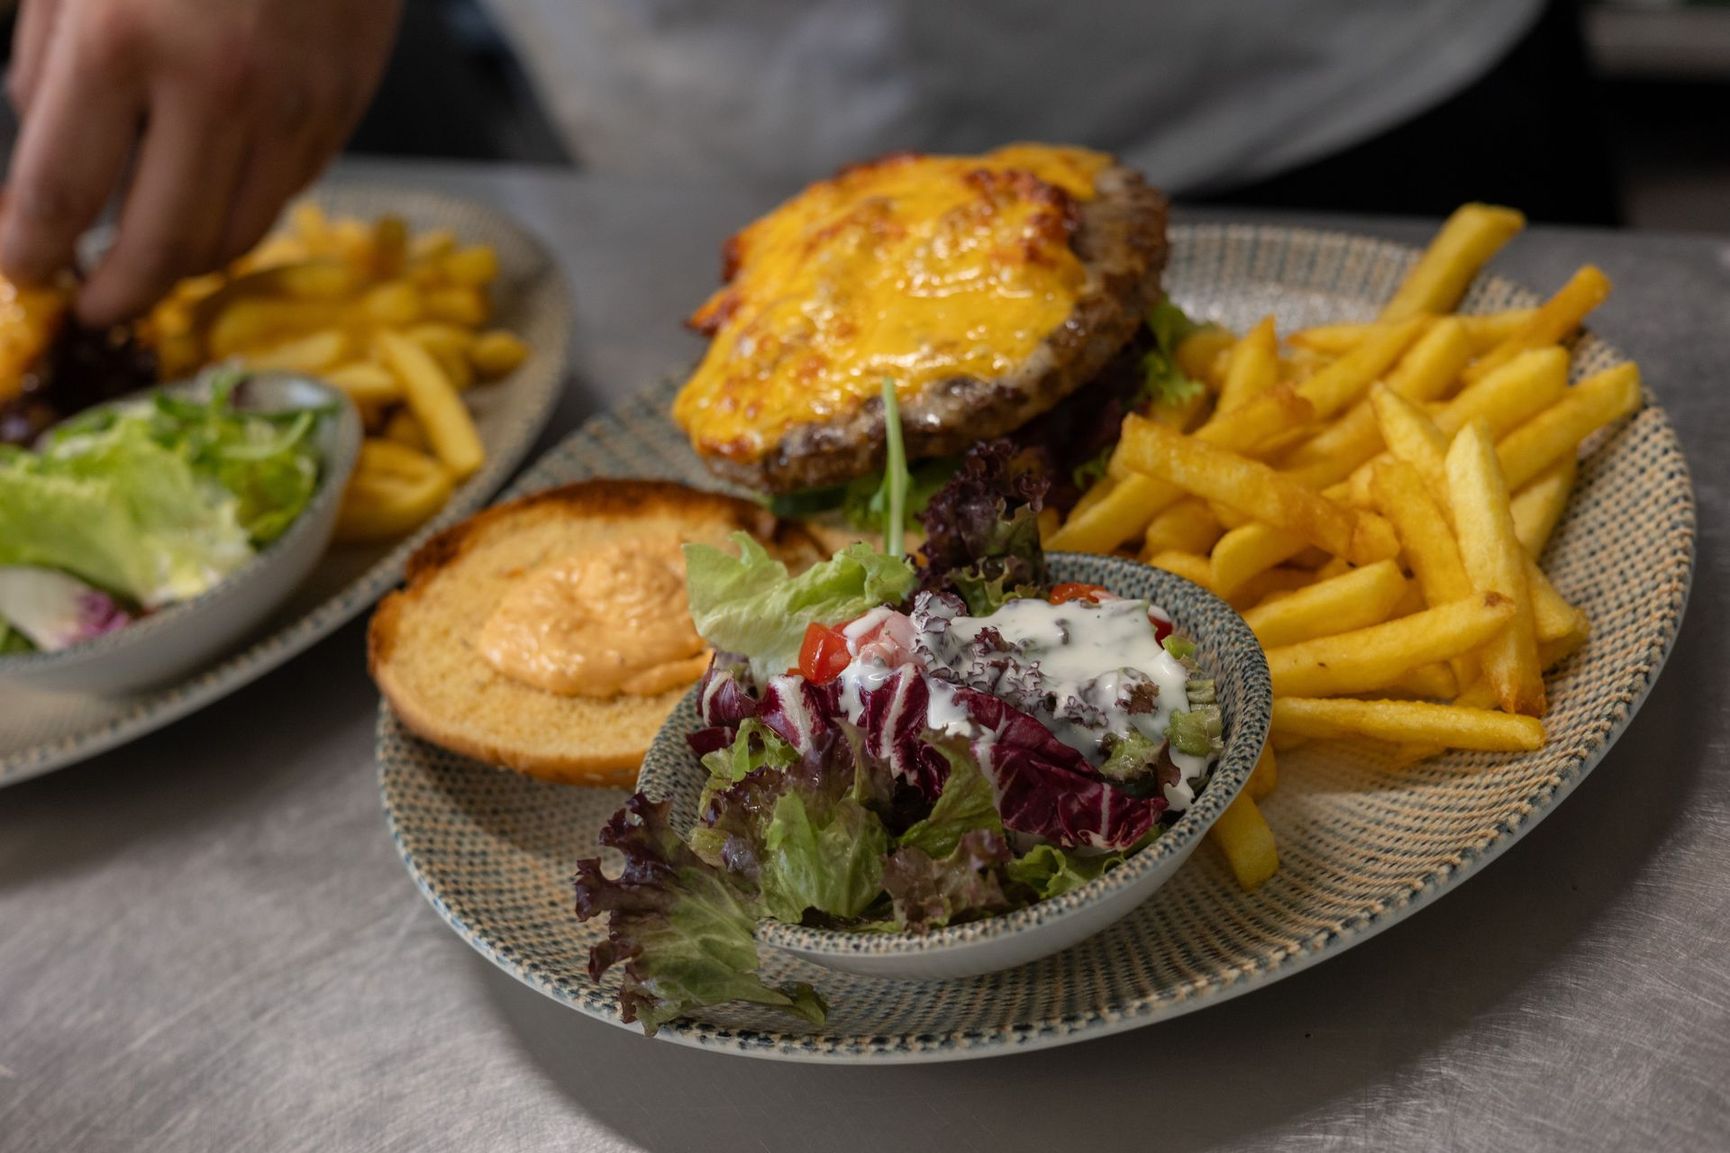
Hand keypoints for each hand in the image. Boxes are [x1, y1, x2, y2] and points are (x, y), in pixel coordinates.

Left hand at [2, 0, 401, 325]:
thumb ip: (47, 61)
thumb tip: (49, 157)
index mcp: (122, 41)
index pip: (61, 192)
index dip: (33, 251)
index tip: (23, 273)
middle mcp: (215, 89)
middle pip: (162, 245)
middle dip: (117, 294)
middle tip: (92, 306)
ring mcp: (292, 105)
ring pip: (235, 236)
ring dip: (184, 265)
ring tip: (150, 262)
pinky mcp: (343, 106)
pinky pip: (285, 193)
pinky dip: (240, 214)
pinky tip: (209, 200)